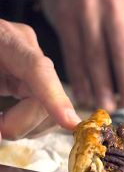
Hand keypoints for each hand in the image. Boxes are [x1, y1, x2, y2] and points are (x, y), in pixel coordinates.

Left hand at [0, 19, 79, 140]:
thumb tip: (1, 132)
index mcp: (6, 39)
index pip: (38, 70)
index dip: (54, 98)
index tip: (69, 123)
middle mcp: (26, 50)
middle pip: (45, 99)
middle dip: (22, 124)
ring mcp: (31, 66)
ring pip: (48, 111)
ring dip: (24, 127)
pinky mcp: (30, 80)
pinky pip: (42, 111)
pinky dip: (25, 124)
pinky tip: (7, 121)